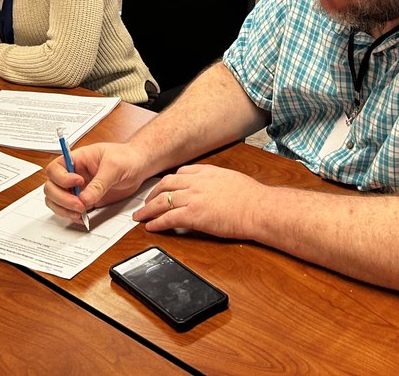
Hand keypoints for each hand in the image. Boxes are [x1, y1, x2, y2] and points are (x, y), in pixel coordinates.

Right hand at [43, 142, 151, 225]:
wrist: (138, 166)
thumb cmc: (126, 158)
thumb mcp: (115, 166)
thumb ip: (99, 183)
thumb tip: (85, 200)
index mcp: (77, 159)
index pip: (55, 168)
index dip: (61, 178)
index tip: (78, 183)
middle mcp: (73, 173)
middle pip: (51, 187)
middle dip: (62, 198)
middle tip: (79, 205)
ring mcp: (77, 188)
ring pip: (55, 200)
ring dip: (63, 210)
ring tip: (80, 213)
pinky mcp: (84, 200)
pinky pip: (68, 210)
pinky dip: (71, 216)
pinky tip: (83, 218)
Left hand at [134, 164, 265, 240]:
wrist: (258, 208)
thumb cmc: (252, 198)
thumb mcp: (233, 179)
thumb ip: (219, 181)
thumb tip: (217, 189)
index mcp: (207, 172)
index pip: (180, 173)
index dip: (168, 182)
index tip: (164, 187)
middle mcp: (197, 182)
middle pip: (166, 184)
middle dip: (152, 193)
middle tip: (145, 202)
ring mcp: (194, 198)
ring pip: (162, 201)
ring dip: (148, 209)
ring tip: (140, 216)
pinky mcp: (193, 215)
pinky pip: (168, 218)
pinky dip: (156, 222)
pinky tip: (151, 227)